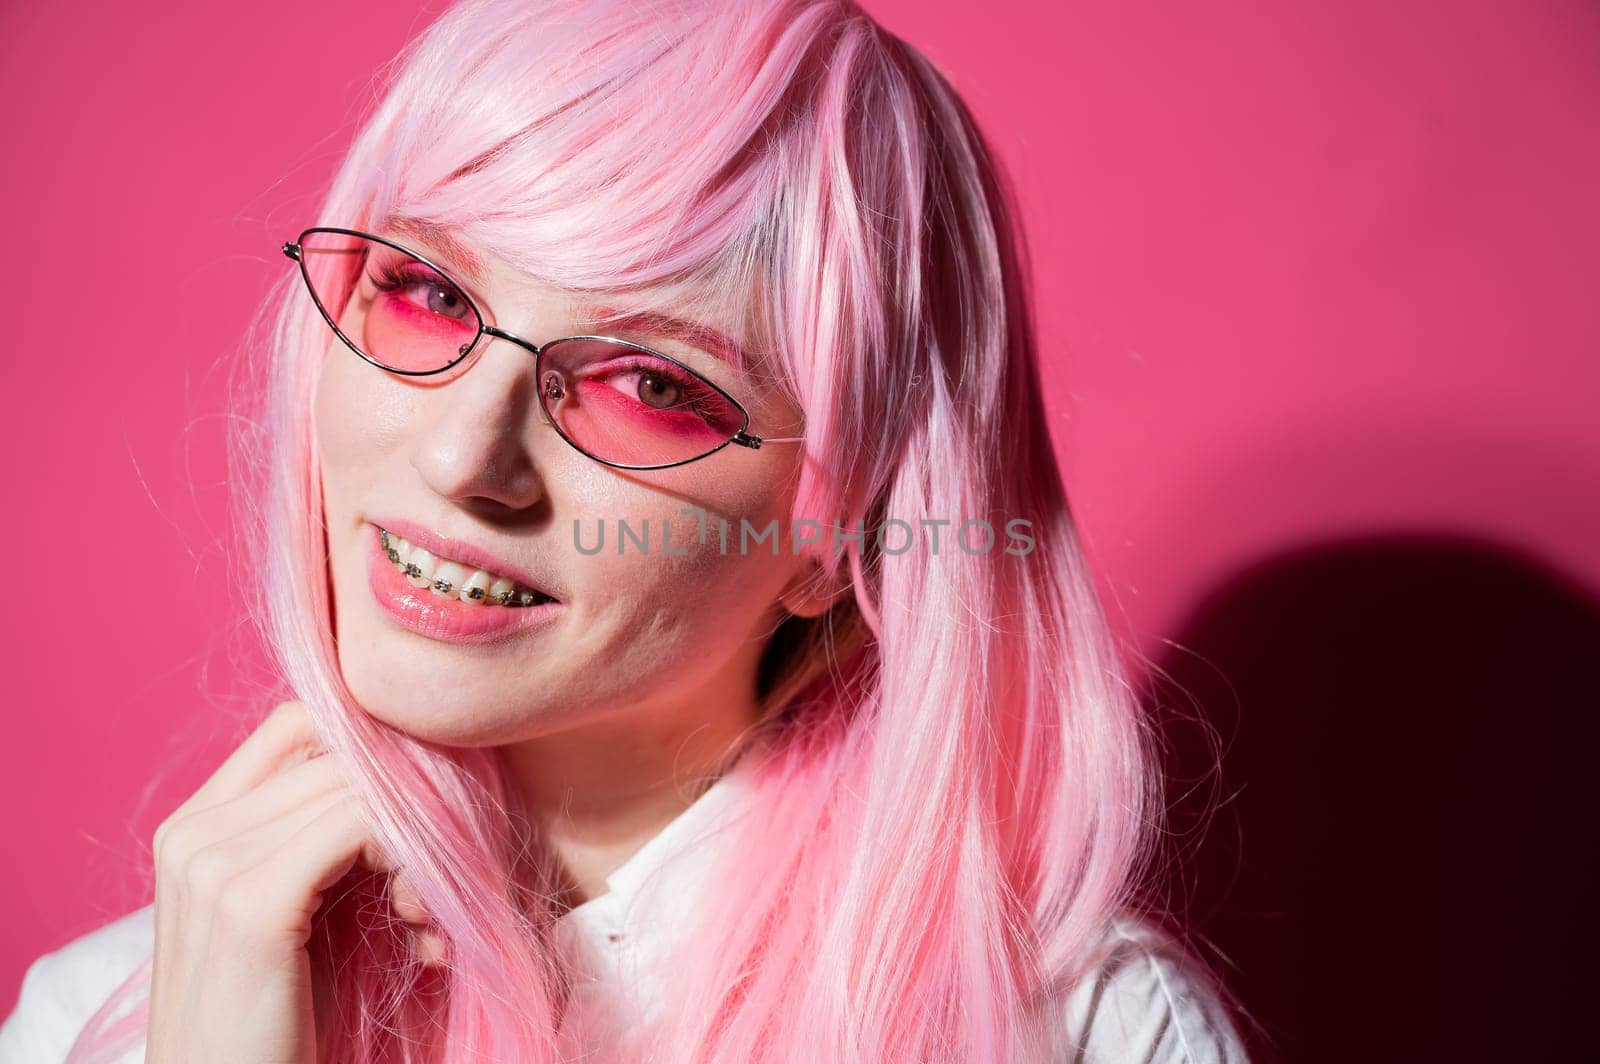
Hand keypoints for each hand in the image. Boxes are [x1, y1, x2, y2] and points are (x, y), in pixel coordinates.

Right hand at [146, 700, 440, 1062]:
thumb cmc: (279, 1024)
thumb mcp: (304, 914)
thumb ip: (329, 839)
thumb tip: (414, 769)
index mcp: (195, 824)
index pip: (302, 723)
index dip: (377, 755)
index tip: (425, 817)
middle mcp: (193, 831)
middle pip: (339, 750)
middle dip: (411, 801)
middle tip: (433, 882)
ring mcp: (212, 862)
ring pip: (361, 785)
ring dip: (420, 839)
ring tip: (425, 914)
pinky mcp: (249, 903)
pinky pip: (363, 826)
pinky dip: (413, 860)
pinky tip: (419, 921)